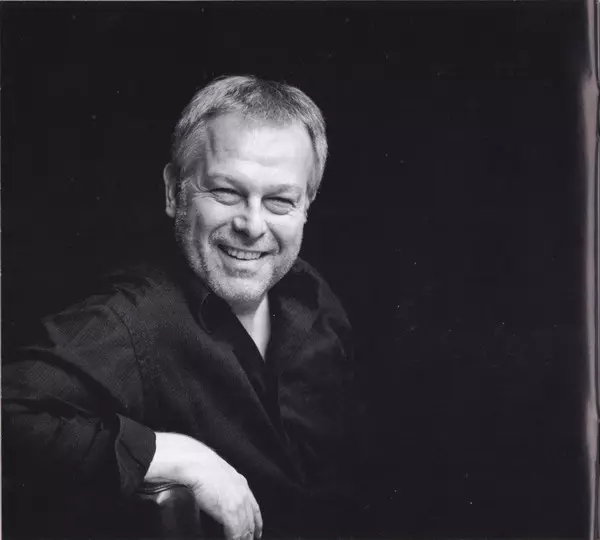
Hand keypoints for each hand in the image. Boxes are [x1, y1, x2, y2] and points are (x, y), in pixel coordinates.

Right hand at [146, 432, 262, 539]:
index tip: (256, 532)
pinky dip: (235, 539)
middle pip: (252, 521)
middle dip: (251, 533)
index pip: (254, 508)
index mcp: (241, 484)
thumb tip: (219, 496)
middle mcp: (243, 494)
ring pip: (245, 528)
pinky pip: (236, 532)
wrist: (196, 464)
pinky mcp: (229, 512)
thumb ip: (224, 485)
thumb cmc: (201, 467)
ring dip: (243, 538)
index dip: (256, 523)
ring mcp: (238, 503)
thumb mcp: (219, 474)